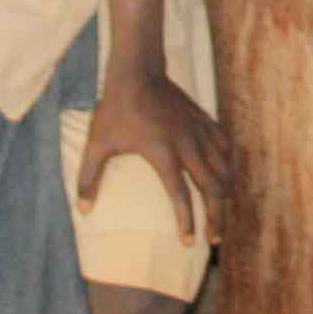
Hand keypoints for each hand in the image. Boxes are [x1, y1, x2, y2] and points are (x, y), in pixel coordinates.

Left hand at [81, 63, 232, 243]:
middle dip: (216, 216)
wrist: (137, 71)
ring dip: (226, 194)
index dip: (186, 221)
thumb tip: (83, 209)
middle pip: (212, 188)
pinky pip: (225, 146)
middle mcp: (187, 145)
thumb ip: (89, 178)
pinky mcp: (204, 120)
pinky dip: (228, 164)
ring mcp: (198, 132)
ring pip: (224, 169)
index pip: (180, 195)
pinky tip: (226, 174)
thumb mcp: (97, 144)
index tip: (188, 242)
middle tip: (214, 239)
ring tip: (223, 213)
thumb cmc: (115, 109)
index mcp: (163, 154)